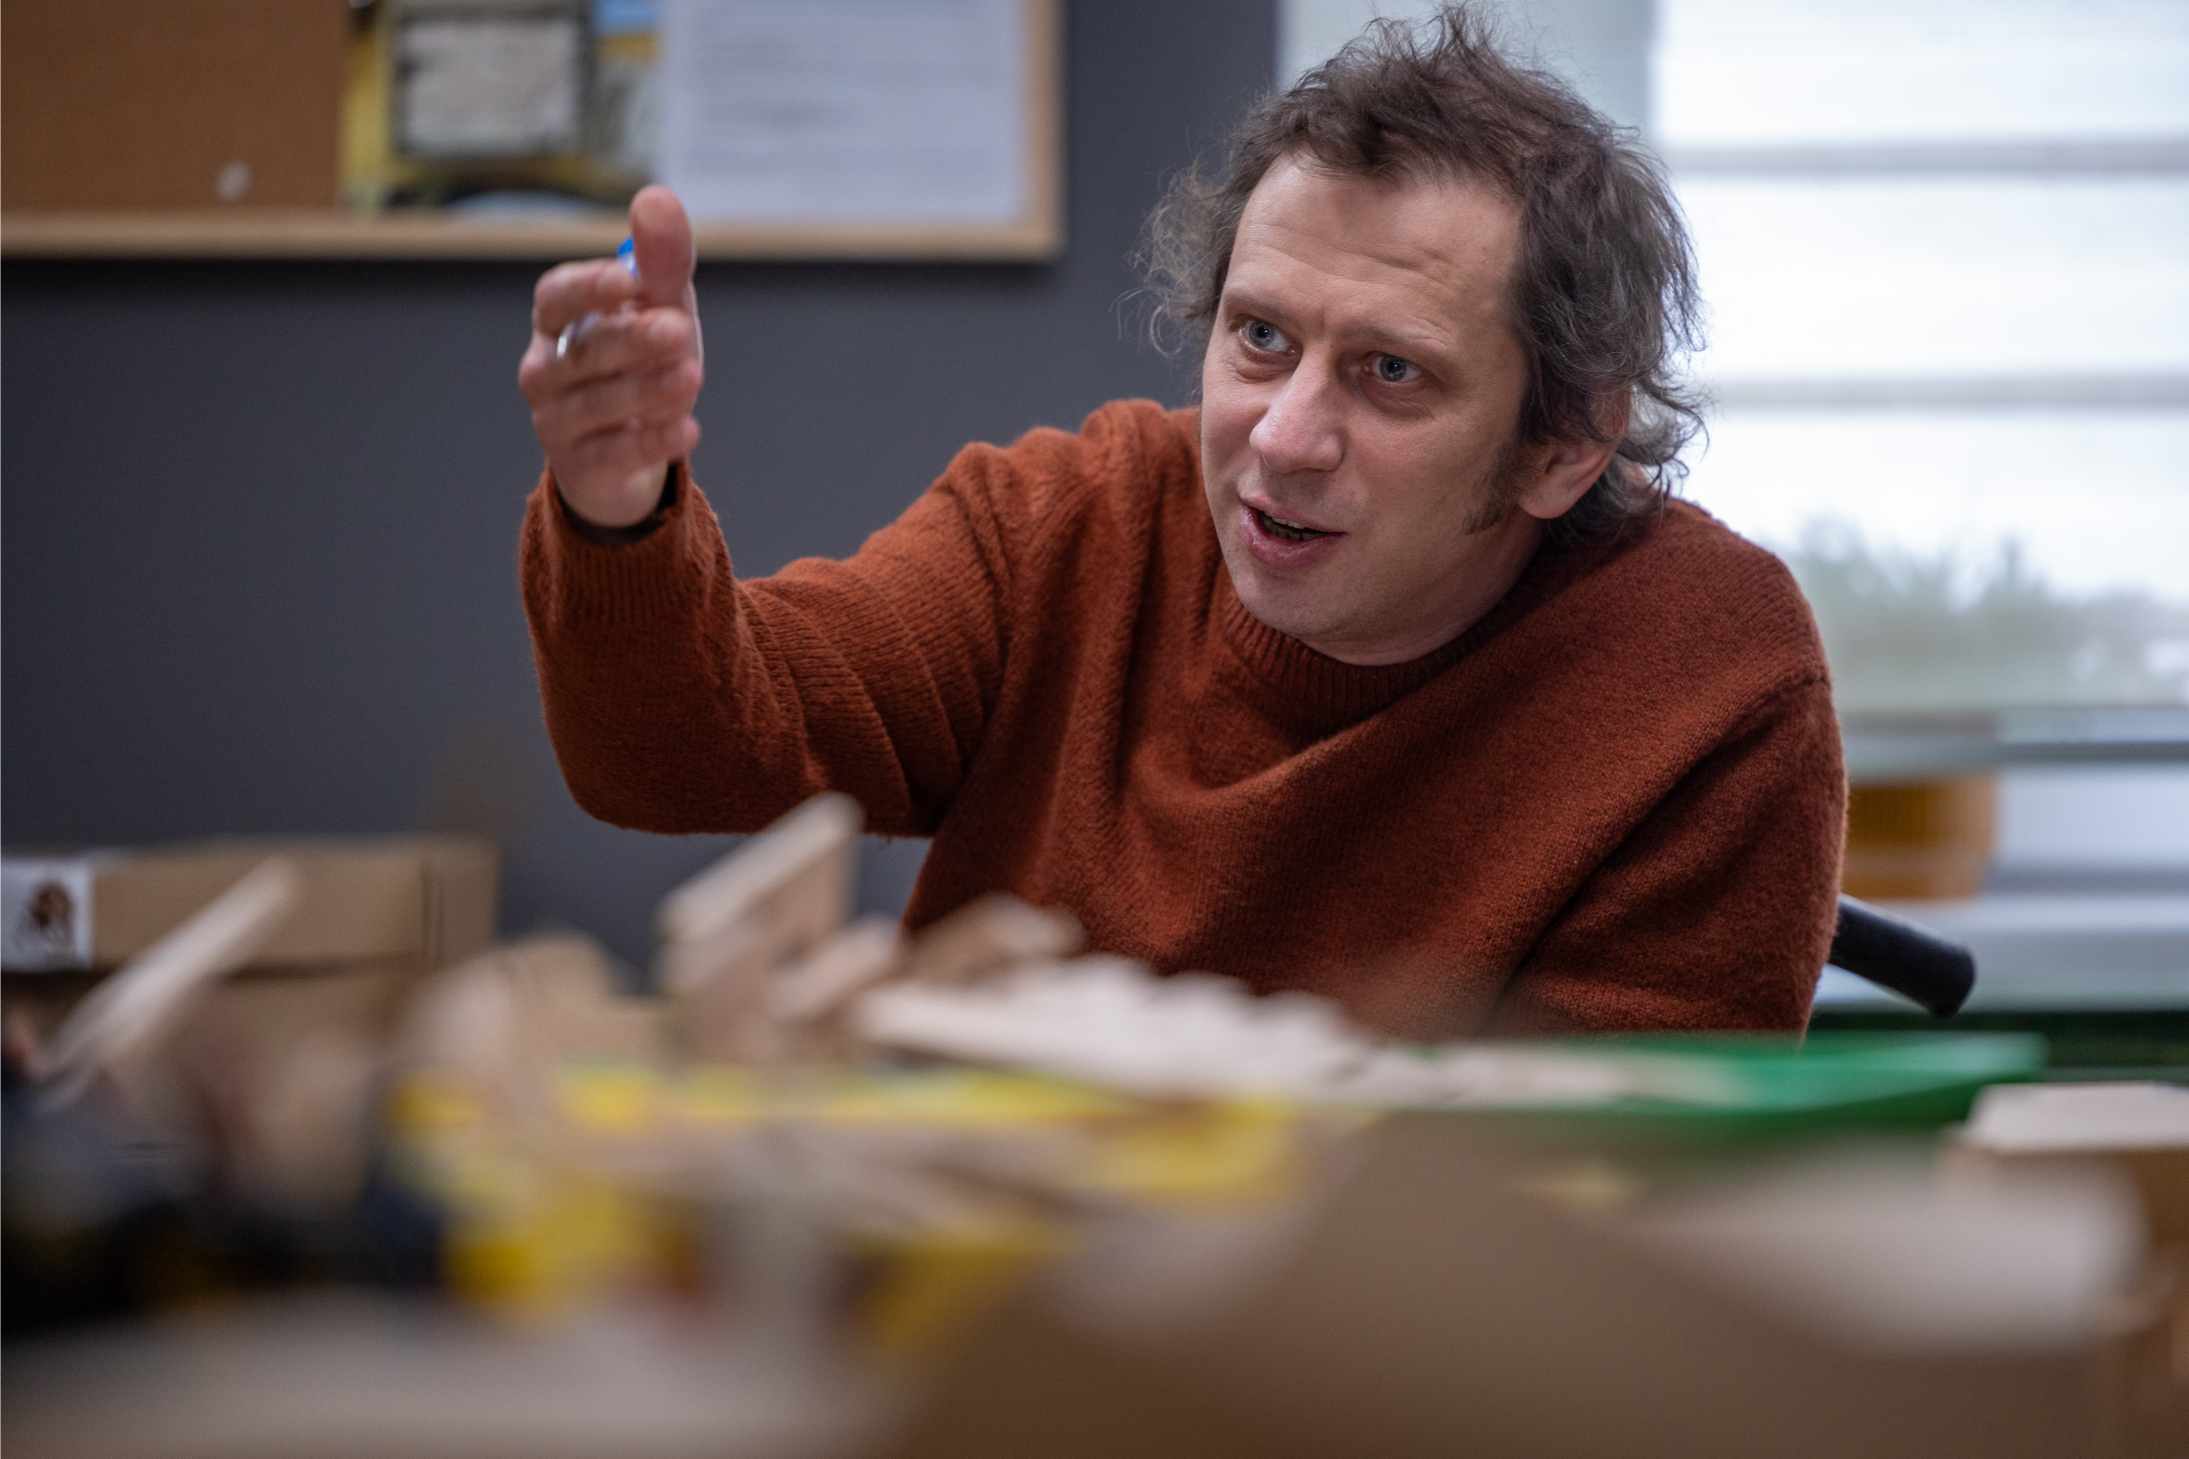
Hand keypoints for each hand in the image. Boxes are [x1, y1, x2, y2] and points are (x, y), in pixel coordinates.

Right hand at [519, 186, 704, 528]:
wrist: (628, 449)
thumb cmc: (640, 362)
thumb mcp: (660, 308)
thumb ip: (661, 260)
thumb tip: (657, 196)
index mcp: (557, 321)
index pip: (556, 296)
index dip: (589, 287)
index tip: (629, 280)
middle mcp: (545, 368)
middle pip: (583, 351)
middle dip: (633, 340)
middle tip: (679, 330)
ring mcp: (556, 420)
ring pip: (597, 404)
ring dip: (647, 389)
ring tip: (692, 377)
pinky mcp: (581, 466)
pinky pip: (615, 453)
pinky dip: (654, 441)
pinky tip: (689, 429)